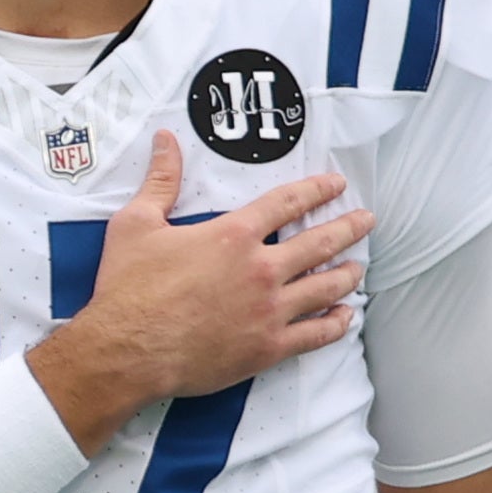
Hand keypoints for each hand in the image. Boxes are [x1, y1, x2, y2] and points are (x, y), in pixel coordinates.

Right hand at [58, 136, 371, 407]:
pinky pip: (315, 334)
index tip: (337, 185)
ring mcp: (269, 311)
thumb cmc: (128, 290)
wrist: (125, 352)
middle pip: (321, 242)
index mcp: (234, 235)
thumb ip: (160, 181)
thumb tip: (165, 140)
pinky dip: (336, 324)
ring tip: (358, 267)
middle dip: (349, 227)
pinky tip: (345, 316)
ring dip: (347, 274)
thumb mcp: (136, 225)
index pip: (288, 202)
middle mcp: (261, 269)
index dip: (317, 189)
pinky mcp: (267, 348)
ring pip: (326, 288)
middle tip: (366, 220)